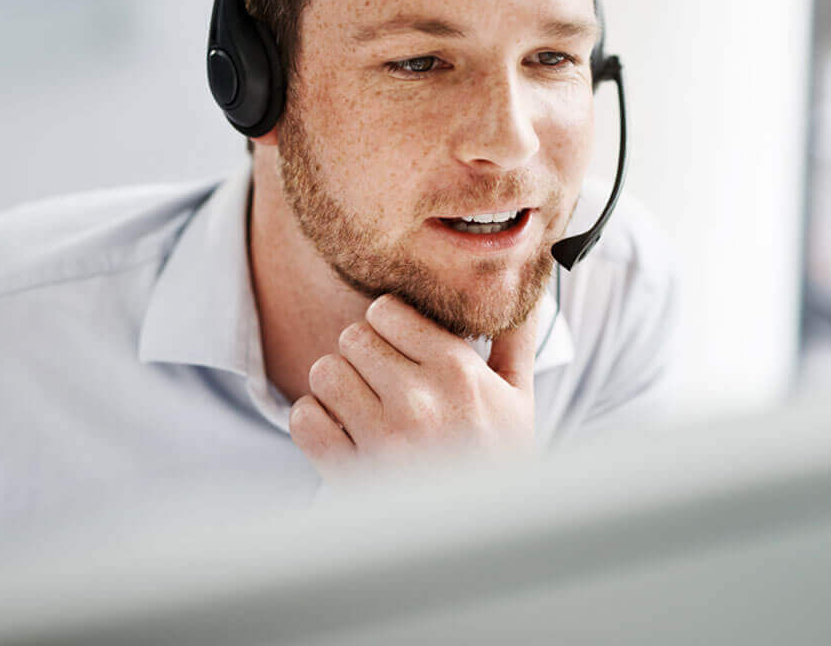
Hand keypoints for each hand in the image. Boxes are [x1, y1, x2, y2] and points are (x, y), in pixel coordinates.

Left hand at [289, 294, 539, 481]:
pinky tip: (339, 431)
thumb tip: (526, 288)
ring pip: (324, 371)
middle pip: (352, 336)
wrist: (484, 542)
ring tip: (359, 404)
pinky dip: (312, 421)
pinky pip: (304, 419)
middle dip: (363, 353)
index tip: (397, 343)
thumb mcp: (519, 399)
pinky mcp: (351, 475)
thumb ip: (515, 340)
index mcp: (458, 372)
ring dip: (336, 385)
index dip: (387, 323)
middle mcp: (418, 400)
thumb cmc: (501, 464)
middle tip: (380, 377)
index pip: (386, 310)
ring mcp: (382, 439)